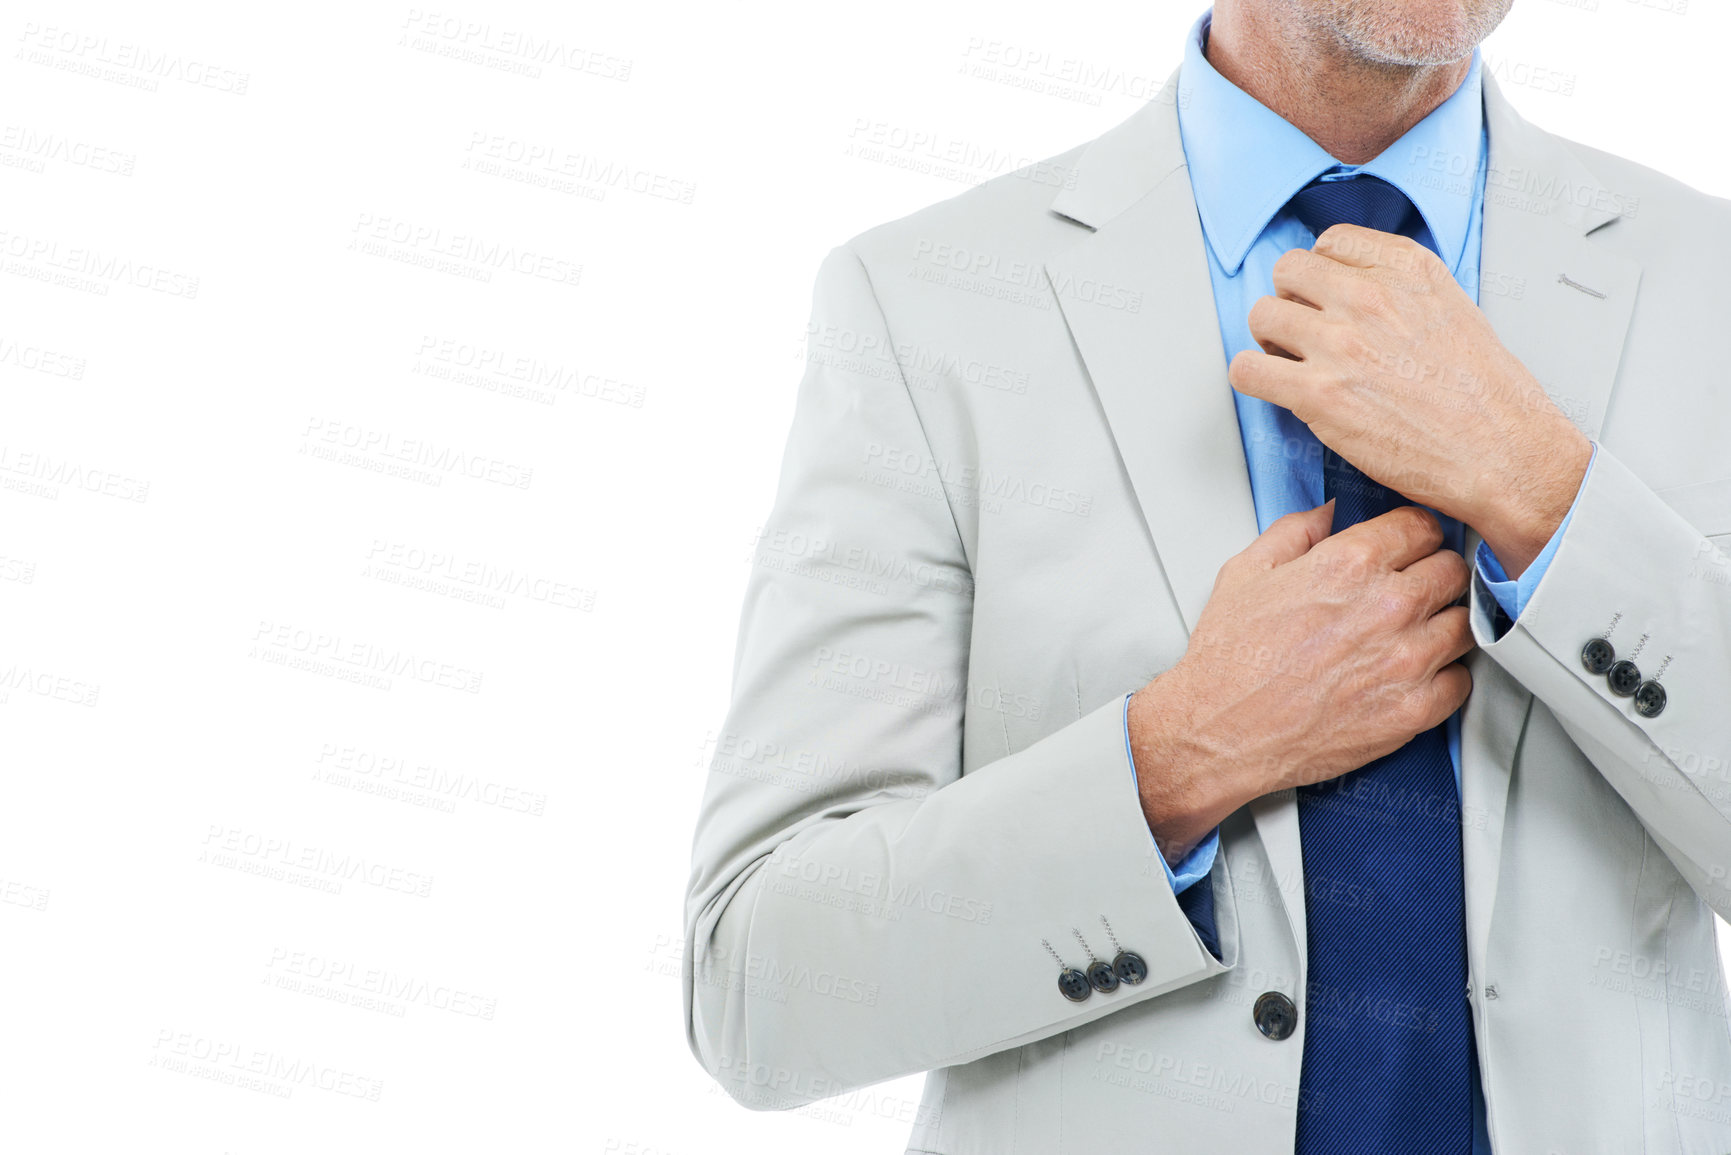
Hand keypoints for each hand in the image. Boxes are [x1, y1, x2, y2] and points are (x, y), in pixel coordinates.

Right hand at [1128, 500, 1473, 866]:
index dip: (1414, 534)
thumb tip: (1325, 514)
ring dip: (1443, 623)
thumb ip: (1294, 531)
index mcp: (1349, 564)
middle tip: (1414, 588)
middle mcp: (1387, 606)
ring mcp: (1406, 660)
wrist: (1220, 730)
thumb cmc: (1228, 661)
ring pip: (1463, 623)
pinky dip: (1444, 675)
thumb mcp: (1245, 572)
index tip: (1409, 546)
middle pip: (1452, 570)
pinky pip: (1461, 681)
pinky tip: (1418, 673)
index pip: (1422, 526)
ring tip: (1416, 631)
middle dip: (1433, 574)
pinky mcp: (1412, 709)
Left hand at [1227, 223, 1591, 576]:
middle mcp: (1369, 297)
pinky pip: (1247, 369)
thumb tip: (1354, 289)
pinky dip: (1253, 378)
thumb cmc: (1485, 394)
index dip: (1322, 274)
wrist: (1500, 451)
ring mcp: (1340, 344)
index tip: (1328, 298)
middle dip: (1292, 301)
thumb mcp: (1453, 308)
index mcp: (1407, 269)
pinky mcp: (1317, 394)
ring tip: (1293, 363)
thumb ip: (1400, 289)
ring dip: (1270, 340)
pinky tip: (1278, 390)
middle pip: (1287, 271)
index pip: (1330, 241)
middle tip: (1306, 333)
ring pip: (1260, 315)